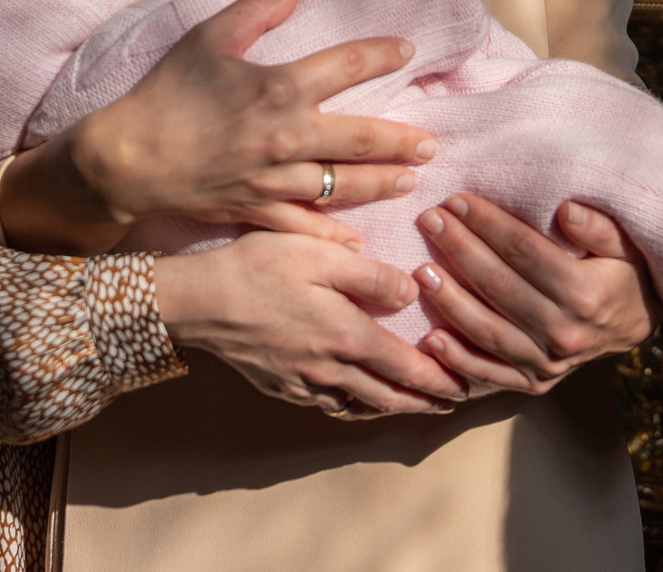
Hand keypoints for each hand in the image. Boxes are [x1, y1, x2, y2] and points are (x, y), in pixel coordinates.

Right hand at [65, 0, 438, 241]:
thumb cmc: (166, 93)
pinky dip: (335, 236)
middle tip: (431, 143)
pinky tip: (359, 240)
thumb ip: (255, 10)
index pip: (348, 66)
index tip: (408, 51)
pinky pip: (306, 227)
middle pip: (362, 138)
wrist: (127, 159)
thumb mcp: (207, 38)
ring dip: (381, 183)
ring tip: (409, 180)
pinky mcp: (258, 210)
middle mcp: (288, 137)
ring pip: (344, 186)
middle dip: (402, 140)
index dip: (382, 55)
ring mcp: (275, 180)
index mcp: (279, 88)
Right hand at [155, 232, 467, 417]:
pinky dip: (352, 407)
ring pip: (359, 406)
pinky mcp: (279, 385)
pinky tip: (354, 400)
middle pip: (388, 397)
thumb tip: (413, 293)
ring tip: (413, 406)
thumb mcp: (318, 255)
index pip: (406, 368)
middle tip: (452, 404)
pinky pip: (326, 405)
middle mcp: (329, 369)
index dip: (439, 380)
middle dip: (424, 403)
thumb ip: (370, 276)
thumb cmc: (257, 267)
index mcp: (345, 336)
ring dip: (391, 408)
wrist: (197, 302)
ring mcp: (302, 382)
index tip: (465, 387)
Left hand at [410, 195, 655, 395]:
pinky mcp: (535, 383)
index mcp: (584, 293)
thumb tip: (566, 211)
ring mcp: (548, 364)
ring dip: (450, 300)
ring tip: (421, 270)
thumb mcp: (626, 242)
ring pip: (487, 331)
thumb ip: (599, 227)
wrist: (636, 322)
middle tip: (429, 219)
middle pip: (498, 285)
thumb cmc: (626, 270)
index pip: (523, 251)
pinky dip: (458, 359)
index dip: (487, 223)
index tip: (456, 199)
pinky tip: (430, 338)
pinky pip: (490, 374)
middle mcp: (563, 332)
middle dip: (459, 249)